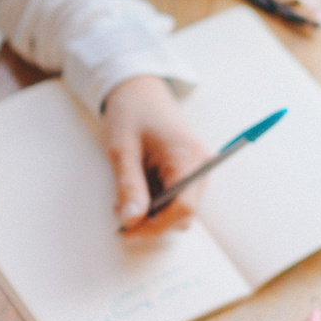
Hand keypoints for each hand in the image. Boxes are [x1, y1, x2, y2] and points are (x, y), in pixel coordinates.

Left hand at [103, 75, 210, 235]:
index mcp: (187, 157)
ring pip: (179, 209)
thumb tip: (132, 221)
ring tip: (124, 198)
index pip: (183, 208)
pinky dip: (155, 201)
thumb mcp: (122, 149)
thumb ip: (129, 187)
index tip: (129, 232)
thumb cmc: (131, 112)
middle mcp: (200, 165)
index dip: (156, 226)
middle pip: (184, 213)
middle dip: (153, 221)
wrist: (139, 88)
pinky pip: (176, 197)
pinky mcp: (189, 169)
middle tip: (119, 215)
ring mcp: (197, 168)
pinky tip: (135, 190)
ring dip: (152, 212)